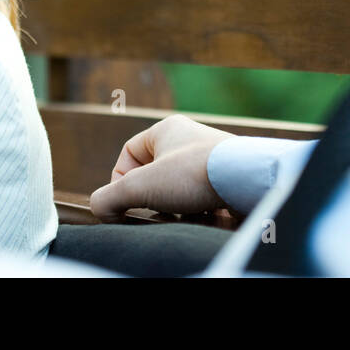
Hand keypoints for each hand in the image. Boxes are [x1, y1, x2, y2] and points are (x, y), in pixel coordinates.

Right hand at [89, 114, 236, 221]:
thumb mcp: (140, 186)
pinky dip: (199, 214)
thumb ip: (109, 198)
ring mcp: (210, 161)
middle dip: (154, 200)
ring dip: (177, 210)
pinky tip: (205, 219)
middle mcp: (189, 141)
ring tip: (186, 217)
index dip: (121, 181)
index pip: (129, 155)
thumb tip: (100, 210)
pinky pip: (203, 201)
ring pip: (179, 192)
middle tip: (159, 212)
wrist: (249, 182)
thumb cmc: (195, 174)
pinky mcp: (228, 181)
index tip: (127, 202)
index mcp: (167, 130)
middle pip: (154, 177)